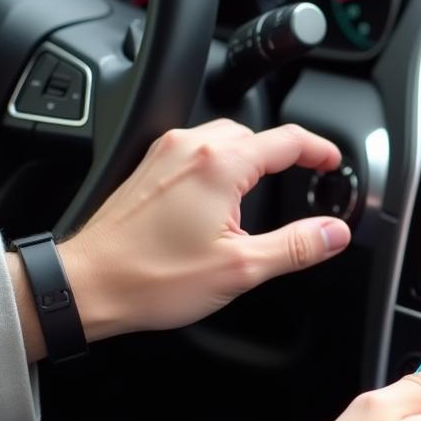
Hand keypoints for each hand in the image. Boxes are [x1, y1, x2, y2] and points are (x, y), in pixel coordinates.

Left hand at [9, 121, 350, 359]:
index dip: (320, 150)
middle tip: (306, 176)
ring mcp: (165, 155)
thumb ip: (296, 246)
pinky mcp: (149, 168)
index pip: (288, 141)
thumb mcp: (240, 269)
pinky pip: (197, 150)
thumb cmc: (151, 278)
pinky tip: (222, 196)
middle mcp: (191, 148)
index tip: (333, 162)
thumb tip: (333, 232)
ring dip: (252, 156)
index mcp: (220, 165)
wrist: (87, 285)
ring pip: (224, 138)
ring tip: (266, 187)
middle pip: (256, 135)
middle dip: (285, 154)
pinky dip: (221, 163)